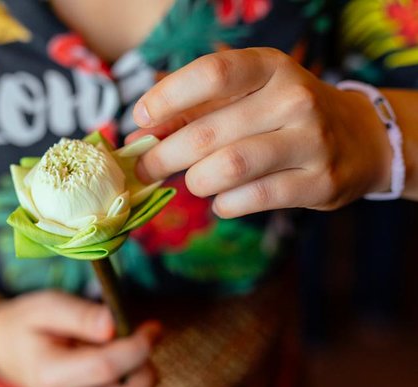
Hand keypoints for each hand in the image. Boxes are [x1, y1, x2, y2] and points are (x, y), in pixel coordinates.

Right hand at [0, 290, 160, 386]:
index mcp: (50, 373)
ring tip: (135, 369)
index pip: (106, 367)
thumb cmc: (32, 325)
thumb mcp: (48, 306)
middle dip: (146, 373)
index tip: (151, 328)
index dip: (138, 346)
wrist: (11, 352)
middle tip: (143, 349)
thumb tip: (112, 325)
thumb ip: (81, 314)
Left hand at [130, 47, 392, 217]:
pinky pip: (252, 198)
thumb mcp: (244, 98)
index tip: (140, 118)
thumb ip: (193, 112)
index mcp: (270, 67)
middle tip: (146, 169)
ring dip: (195, 181)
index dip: (168, 97)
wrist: (359, 139)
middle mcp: (294, 98)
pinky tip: (222, 200)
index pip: (212, 73)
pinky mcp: (320, 181)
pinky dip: (225, 204)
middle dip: (164, 156)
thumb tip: (141, 134)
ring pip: (228, 168)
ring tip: (193, 182)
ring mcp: (312, 140)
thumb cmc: (283, 115)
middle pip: (208, 132)